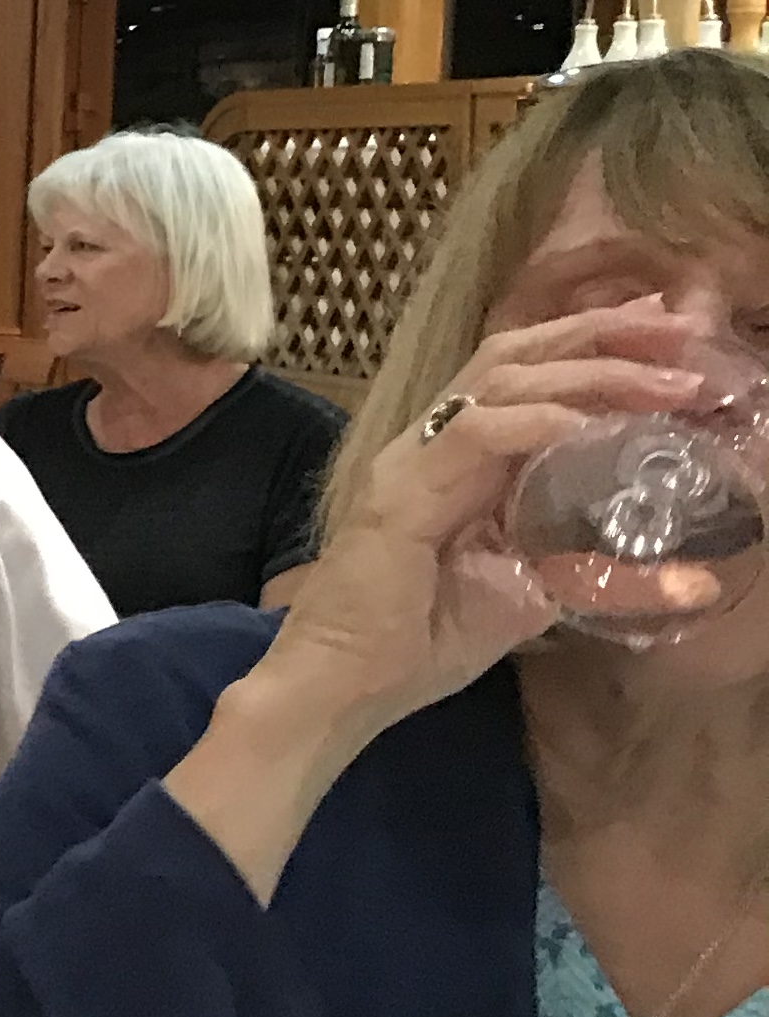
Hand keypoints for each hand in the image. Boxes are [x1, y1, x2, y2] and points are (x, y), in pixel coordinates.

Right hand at [258, 300, 707, 738]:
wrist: (340, 688)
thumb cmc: (417, 646)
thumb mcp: (524, 594)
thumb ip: (577, 563)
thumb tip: (668, 563)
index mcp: (453, 460)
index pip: (523, 377)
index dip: (591, 346)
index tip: (665, 336)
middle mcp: (428, 444)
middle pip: (514, 356)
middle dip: (601, 334)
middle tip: (677, 328)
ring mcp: (410, 462)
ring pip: (501, 380)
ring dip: (590, 370)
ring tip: (664, 379)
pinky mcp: (400, 492)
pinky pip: (477, 434)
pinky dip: (541, 422)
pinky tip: (590, 425)